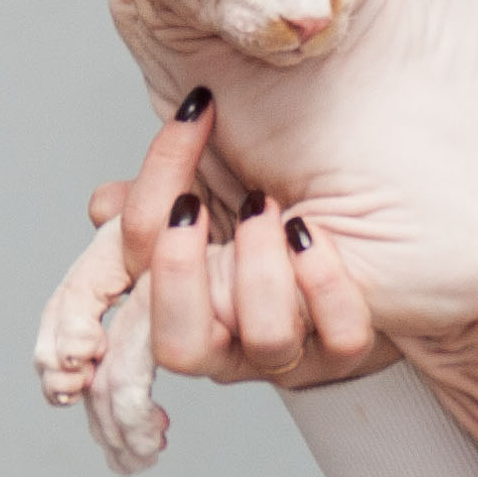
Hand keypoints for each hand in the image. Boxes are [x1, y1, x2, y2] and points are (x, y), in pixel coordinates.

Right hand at [90, 94, 397, 390]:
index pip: (136, 277)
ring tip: (271, 209)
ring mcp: (289, 353)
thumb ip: (162, 195)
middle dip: (181, 274)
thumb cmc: (276, 212)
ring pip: (267, 340)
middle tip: (198, 205)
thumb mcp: (212, 194)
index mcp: (177, 302)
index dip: (147, 203)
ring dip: (262, 271)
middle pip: (179, 348)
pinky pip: (341, 338)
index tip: (189, 123)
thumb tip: (106, 206)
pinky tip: (312, 234)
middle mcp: (227, 342)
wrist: (371, 236)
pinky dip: (326, 285)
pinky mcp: (346, 352)